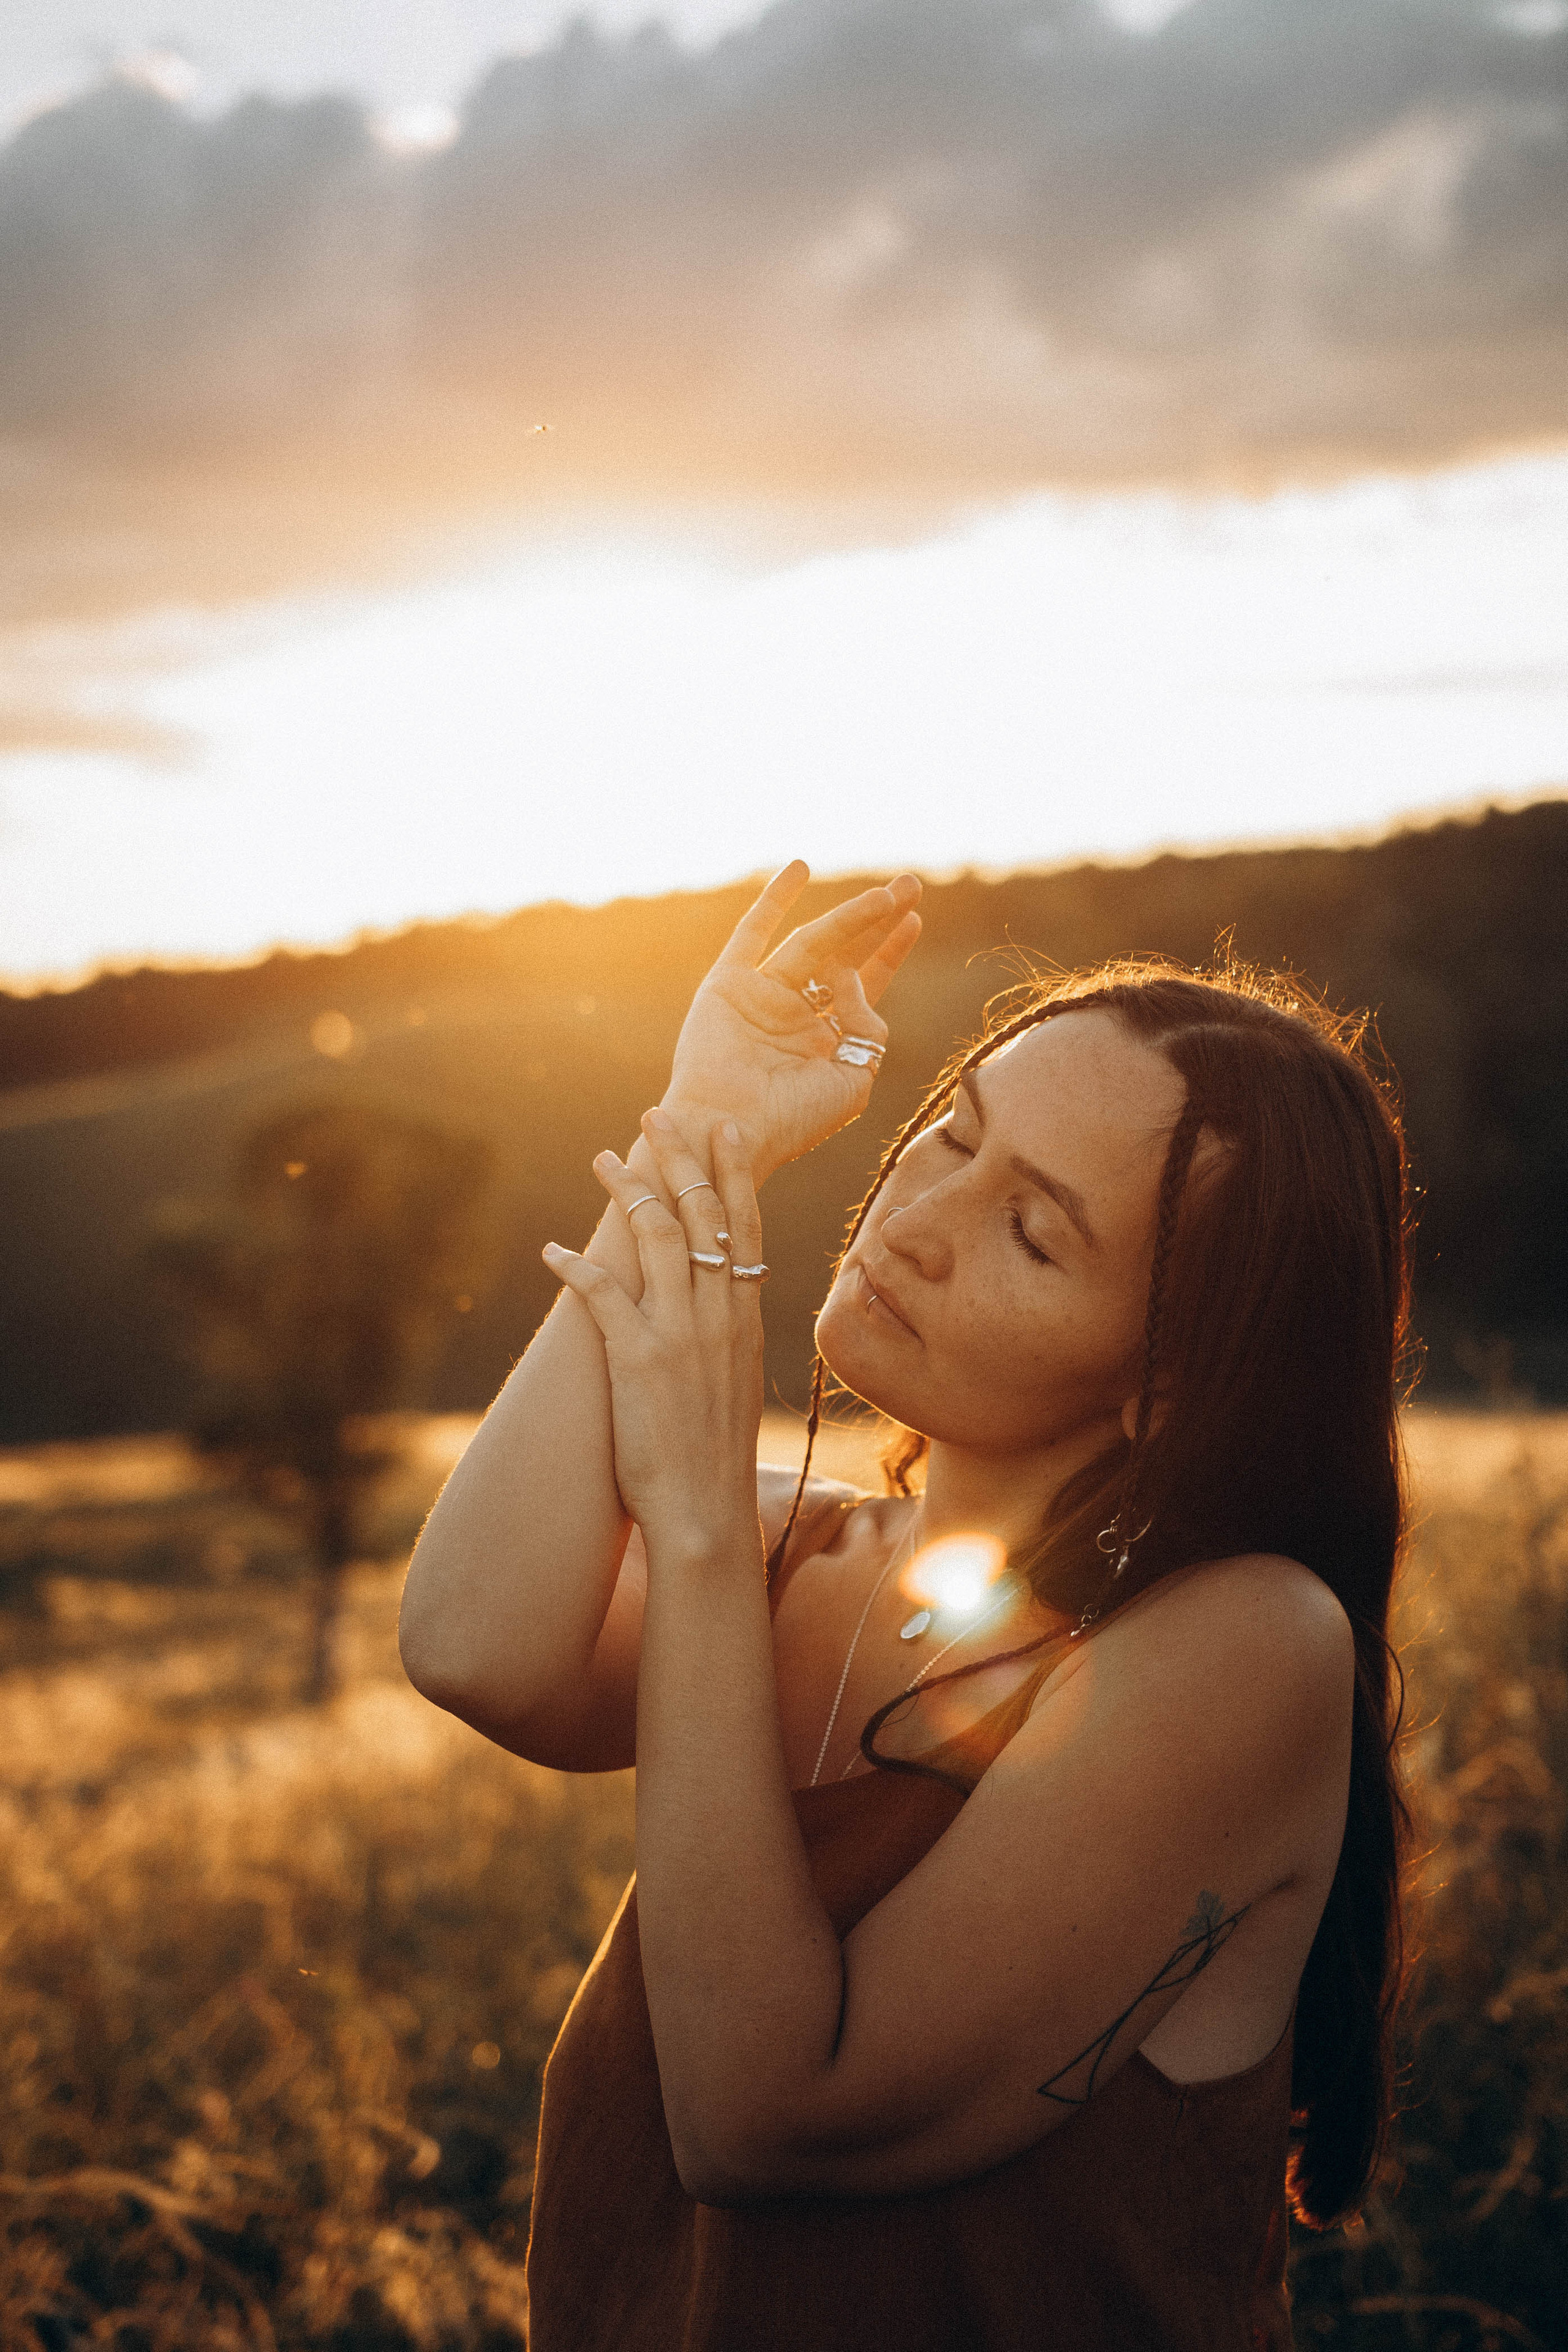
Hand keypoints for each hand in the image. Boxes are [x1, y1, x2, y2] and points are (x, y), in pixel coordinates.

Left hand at [544, 1111, 767, 1560]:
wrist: (706, 1512)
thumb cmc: (714, 1455)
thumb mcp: (733, 1381)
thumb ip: (726, 1335)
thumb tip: (717, 1304)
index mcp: (744, 1318)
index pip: (745, 1226)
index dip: (733, 1171)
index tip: (724, 1126)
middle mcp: (718, 1315)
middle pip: (703, 1214)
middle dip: (680, 1156)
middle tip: (657, 1112)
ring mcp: (679, 1334)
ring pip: (657, 1237)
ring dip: (628, 1191)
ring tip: (604, 1159)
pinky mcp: (638, 1358)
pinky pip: (603, 1293)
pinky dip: (576, 1266)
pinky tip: (551, 1250)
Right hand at [663, 861, 920, 1184]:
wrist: (729, 1134)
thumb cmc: (790, 1122)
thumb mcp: (852, 1080)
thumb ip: (867, 1029)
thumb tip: (855, 980)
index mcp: (825, 1041)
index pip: (865, 984)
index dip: (890, 950)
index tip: (913, 918)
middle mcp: (795, 1014)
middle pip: (845, 954)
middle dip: (878, 921)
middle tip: (910, 883)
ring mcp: (762, 997)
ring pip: (813, 943)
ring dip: (851, 916)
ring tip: (886, 894)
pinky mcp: (728, 986)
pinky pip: (753, 934)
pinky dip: (774, 901)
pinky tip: (800, 868)